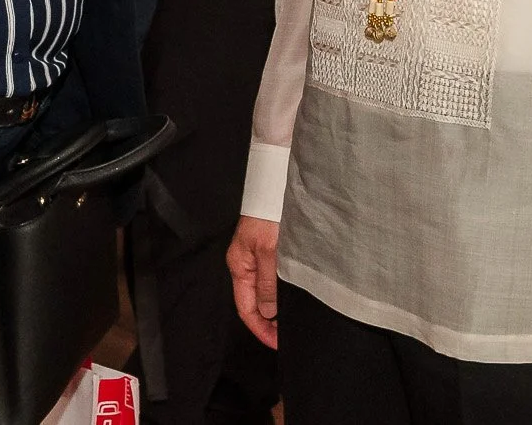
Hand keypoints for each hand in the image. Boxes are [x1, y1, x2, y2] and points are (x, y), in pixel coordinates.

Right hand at [227, 216, 280, 347]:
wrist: (275, 189)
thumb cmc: (270, 217)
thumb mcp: (270, 253)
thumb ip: (268, 284)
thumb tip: (268, 313)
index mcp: (240, 266)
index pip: (245, 308)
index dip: (260, 329)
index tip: (277, 343)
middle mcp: (245, 264)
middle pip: (252, 303)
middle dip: (268, 323)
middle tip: (287, 338)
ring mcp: (255, 258)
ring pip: (262, 293)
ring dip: (275, 310)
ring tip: (291, 323)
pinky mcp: (267, 251)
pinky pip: (270, 281)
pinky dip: (278, 295)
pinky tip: (290, 300)